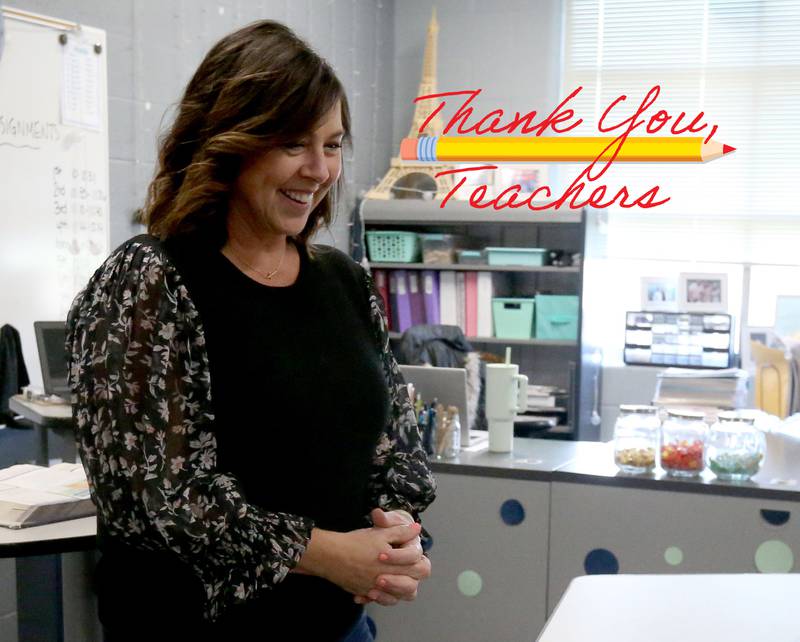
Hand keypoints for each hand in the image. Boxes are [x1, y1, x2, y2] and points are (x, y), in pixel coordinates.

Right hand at [297, 523, 423, 597]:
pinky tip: (377, 587)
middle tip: (405, 566)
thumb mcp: (379, 533)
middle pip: (411, 587)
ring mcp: (375, 590)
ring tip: (394, 578)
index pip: (419, 567)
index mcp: (394, 565)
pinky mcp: (364, 593)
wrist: (330, 555)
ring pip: (396, 598)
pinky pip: (377, 601)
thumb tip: (417, 528)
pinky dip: (380, 596)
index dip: (416, 559)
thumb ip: (400, 532)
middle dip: (411, 576)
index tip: (406, 550)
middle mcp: (387, 581)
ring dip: (398, 590)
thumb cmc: (355, 543)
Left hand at [353, 508, 429, 605]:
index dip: (399, 556)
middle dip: (397, 581)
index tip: (380, 554)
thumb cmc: (383, 531)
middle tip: (379, 578)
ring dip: (389, 594)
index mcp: (414, 549)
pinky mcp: (393, 590)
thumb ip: (383, 520)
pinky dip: (376, 599)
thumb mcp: (383, 525)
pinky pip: (389, 600)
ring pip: (407, 594)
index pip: (414, 556)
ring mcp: (404, 580)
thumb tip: (378, 513)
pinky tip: (360, 596)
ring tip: (372, 590)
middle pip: (415, 579)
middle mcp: (413, 567)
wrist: (374, 544)